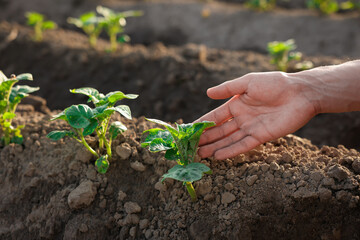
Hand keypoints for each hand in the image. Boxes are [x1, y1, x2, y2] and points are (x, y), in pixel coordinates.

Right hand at [196, 71, 316, 159]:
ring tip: (200, 155)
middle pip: (220, 131)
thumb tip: (207, 93)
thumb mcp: (248, 82)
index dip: (203, 123)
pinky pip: (243, 145)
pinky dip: (230, 151)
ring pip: (229, 140)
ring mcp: (250, 128)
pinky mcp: (261, 137)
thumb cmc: (275, 83)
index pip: (215, 117)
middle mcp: (241, 118)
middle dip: (206, 139)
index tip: (190, 131)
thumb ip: (228, 88)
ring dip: (215, 147)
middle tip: (192, 148)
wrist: (300, 93)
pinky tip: (218, 156)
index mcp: (236, 104)